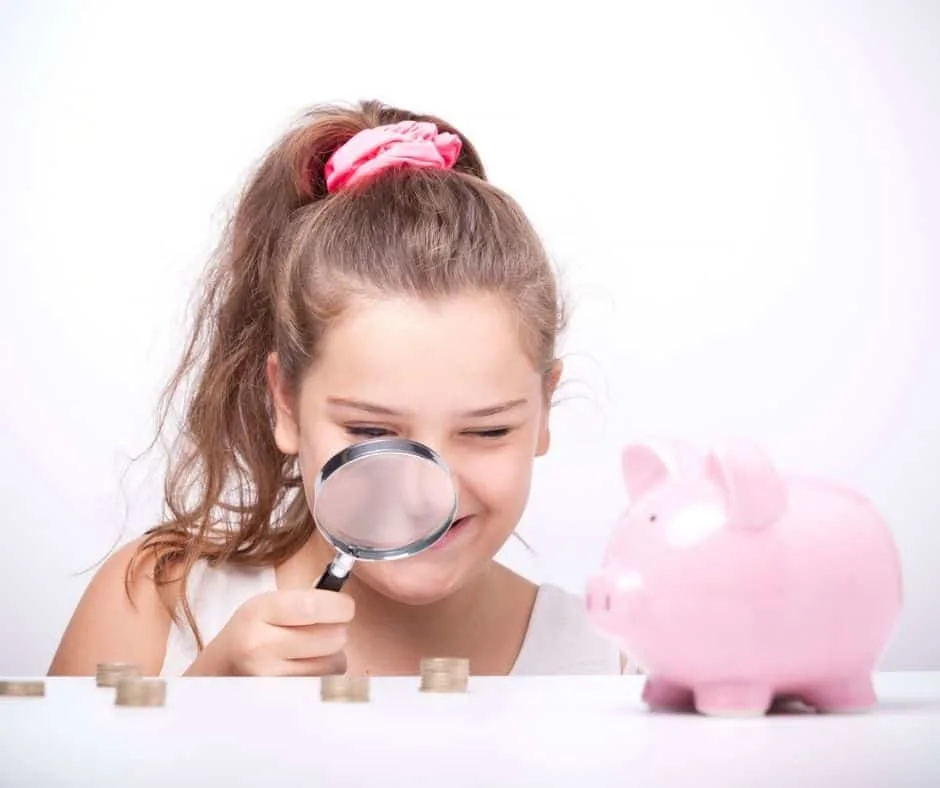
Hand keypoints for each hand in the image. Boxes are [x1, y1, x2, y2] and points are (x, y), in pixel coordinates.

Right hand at [186, 589, 354, 675]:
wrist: (215, 674)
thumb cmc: (251, 634)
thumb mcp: (267, 606)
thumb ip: (306, 600)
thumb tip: (347, 603)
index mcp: (259, 611)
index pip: (314, 606)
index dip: (340, 606)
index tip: (344, 608)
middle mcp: (260, 645)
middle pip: (333, 637)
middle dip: (337, 630)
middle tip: (324, 630)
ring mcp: (269, 678)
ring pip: (334, 663)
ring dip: (332, 656)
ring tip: (310, 652)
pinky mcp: (279, 701)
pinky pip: (324, 684)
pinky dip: (324, 676)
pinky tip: (304, 670)